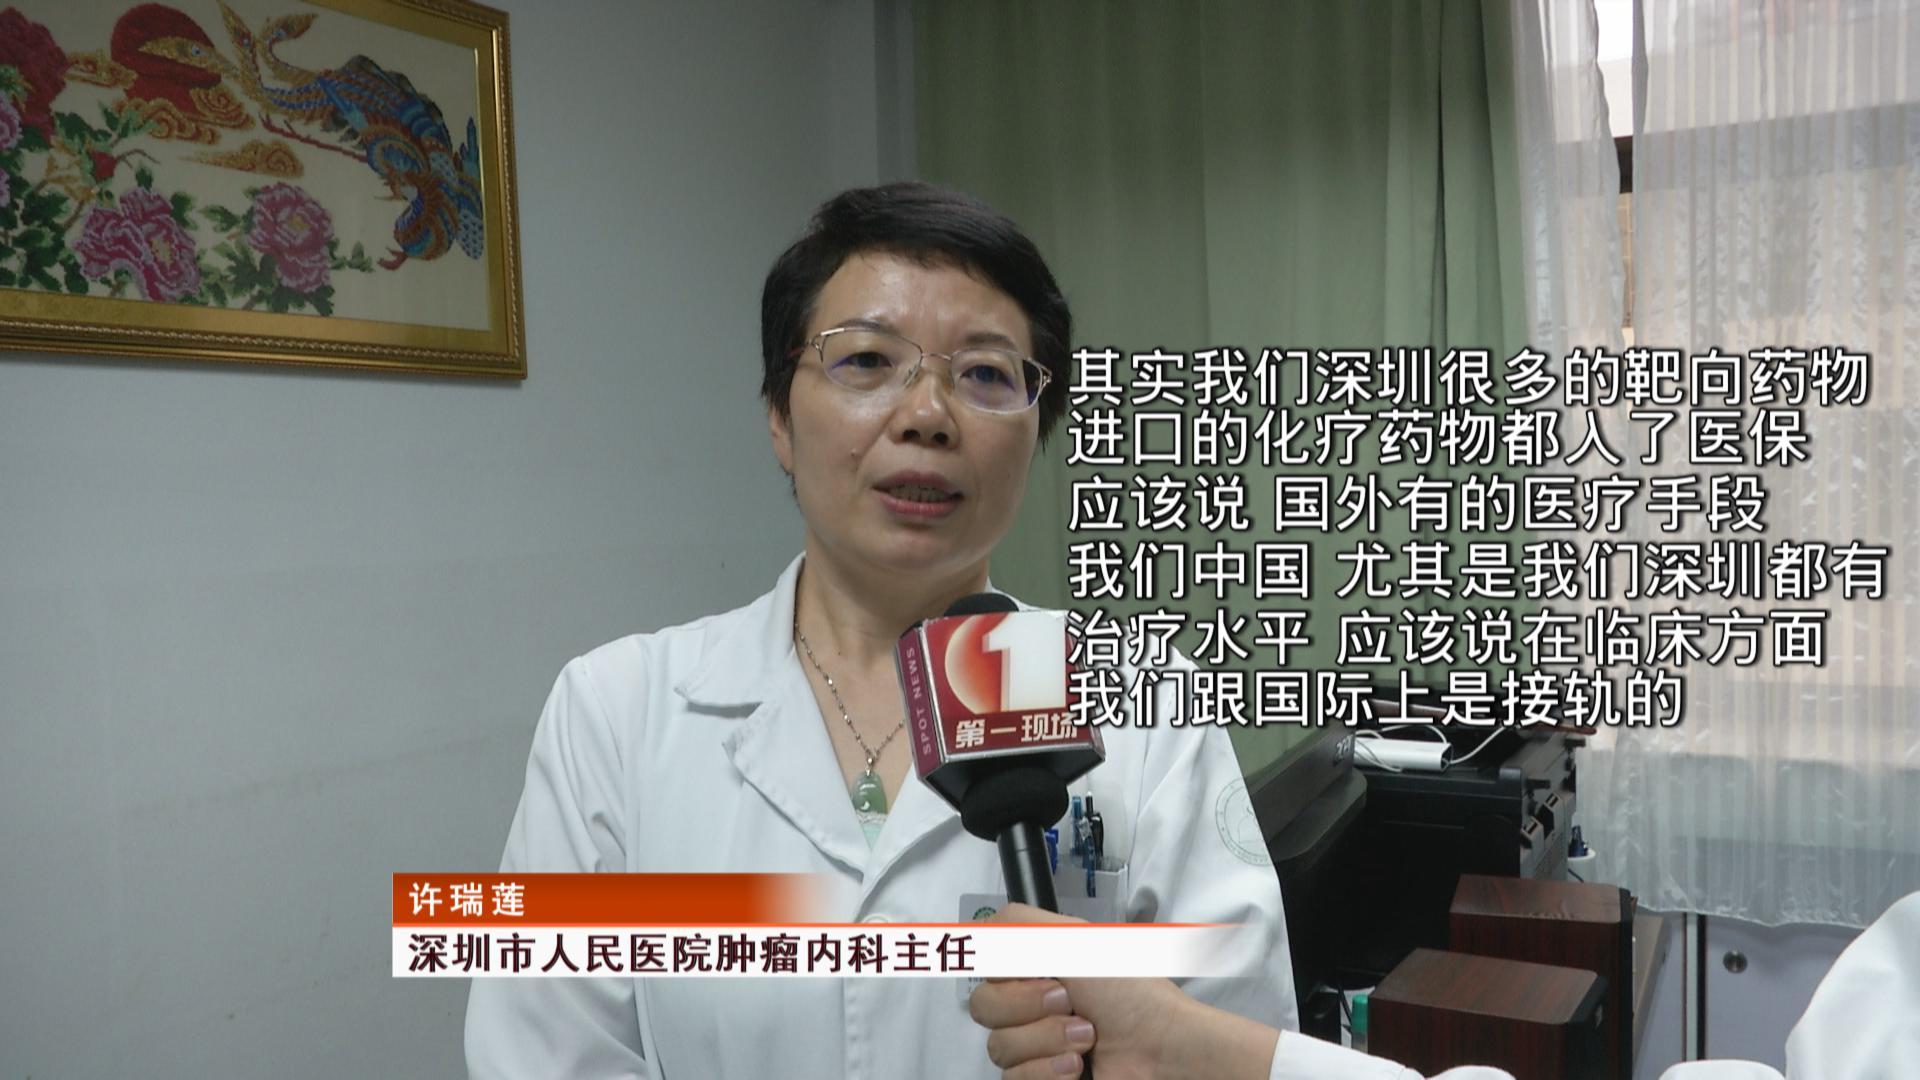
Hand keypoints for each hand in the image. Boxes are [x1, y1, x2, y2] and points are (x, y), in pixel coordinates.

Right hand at [967, 904, 1190, 1079]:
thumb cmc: (1129, 993)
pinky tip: (1077, 1068)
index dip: (1012, 978)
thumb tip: (976, 927)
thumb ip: (1018, 924)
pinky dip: (1047, 1072)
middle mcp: (1032, 1007)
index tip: (1050, 976)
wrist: (1161, 1049)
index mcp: (1036, 970)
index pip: (985, 972)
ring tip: (1086, 1041)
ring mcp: (1036, 1047)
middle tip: (1071, 1007)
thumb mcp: (1075, 938)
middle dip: (1030, 1009)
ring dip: (1046, 1042)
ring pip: (999, 1048)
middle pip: (984, 1010)